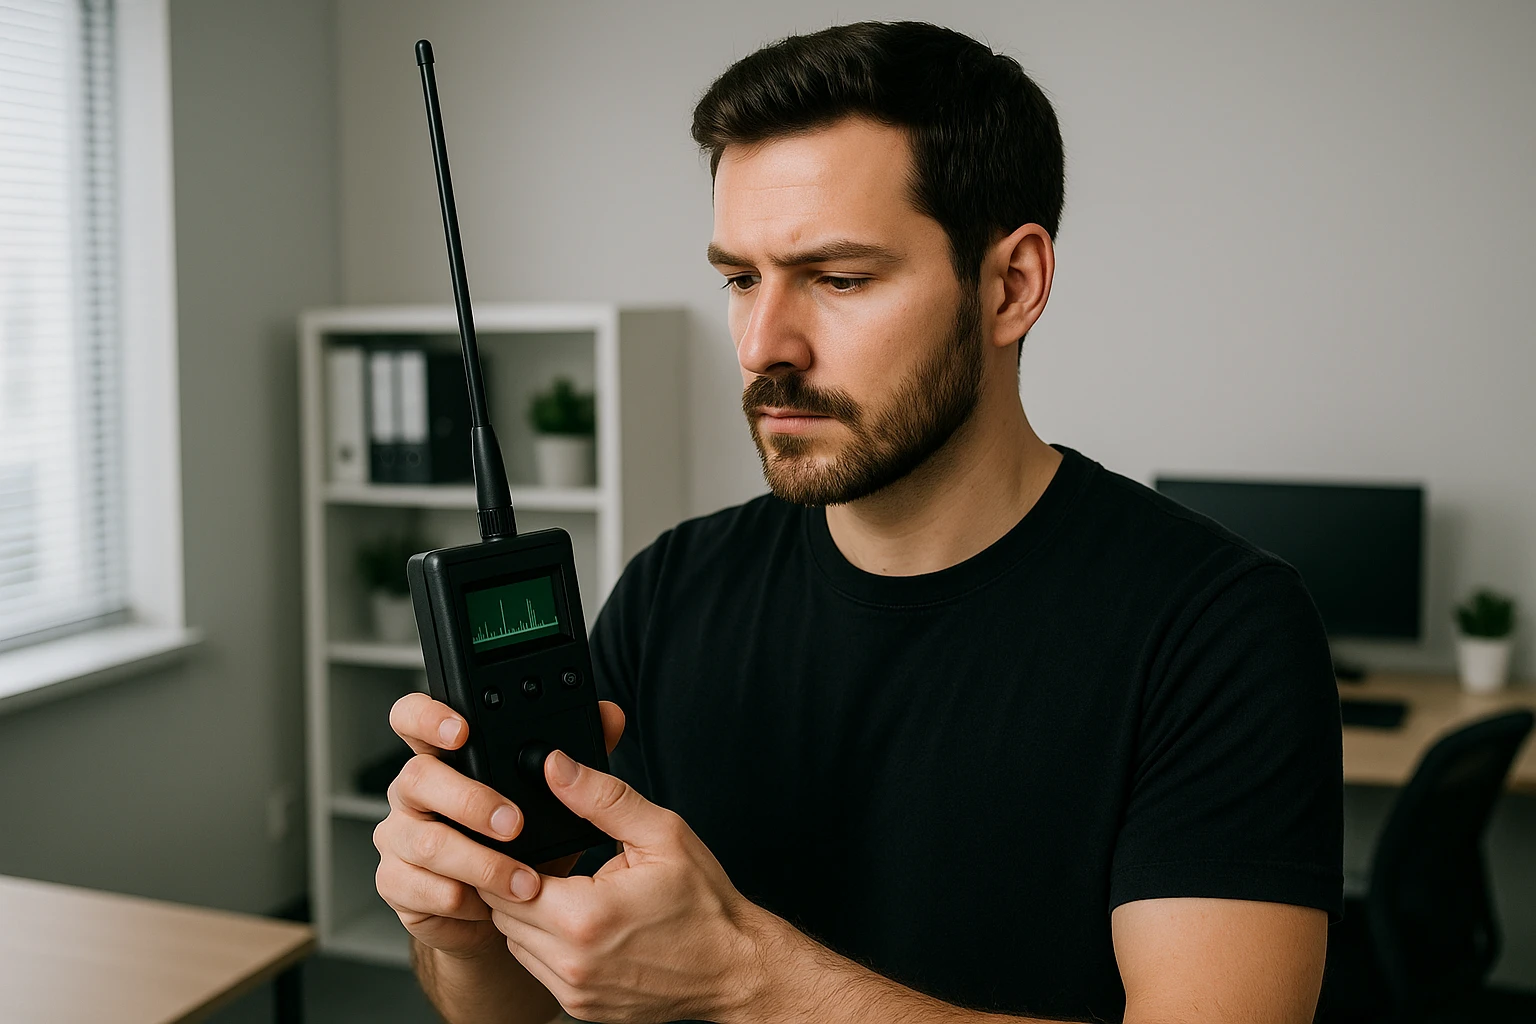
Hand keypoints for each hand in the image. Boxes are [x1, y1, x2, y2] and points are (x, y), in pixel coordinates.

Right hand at [373, 692, 625, 959]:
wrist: (500, 912)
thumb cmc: (526, 842)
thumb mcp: (553, 796)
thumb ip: (579, 750)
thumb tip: (609, 713)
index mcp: (446, 756)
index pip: (413, 717)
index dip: (427, 717)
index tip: (462, 730)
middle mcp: (415, 791)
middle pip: (417, 777)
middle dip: (468, 800)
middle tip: (514, 823)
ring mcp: (399, 836)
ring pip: (424, 841)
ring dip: (480, 862)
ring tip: (524, 880)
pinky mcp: (396, 881)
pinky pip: (416, 886)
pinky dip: (460, 897)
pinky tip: (487, 904)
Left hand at [481, 752, 772, 1023]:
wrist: (734, 967)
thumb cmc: (704, 905)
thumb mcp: (661, 834)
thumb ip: (602, 798)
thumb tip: (556, 768)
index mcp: (585, 916)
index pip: (504, 882)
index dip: (510, 857)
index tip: (528, 843)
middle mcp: (572, 961)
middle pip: (503, 913)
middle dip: (516, 883)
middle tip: (551, 862)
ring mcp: (575, 991)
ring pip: (516, 943)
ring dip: (528, 916)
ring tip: (568, 892)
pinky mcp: (580, 1008)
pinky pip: (538, 969)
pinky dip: (546, 945)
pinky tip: (580, 925)